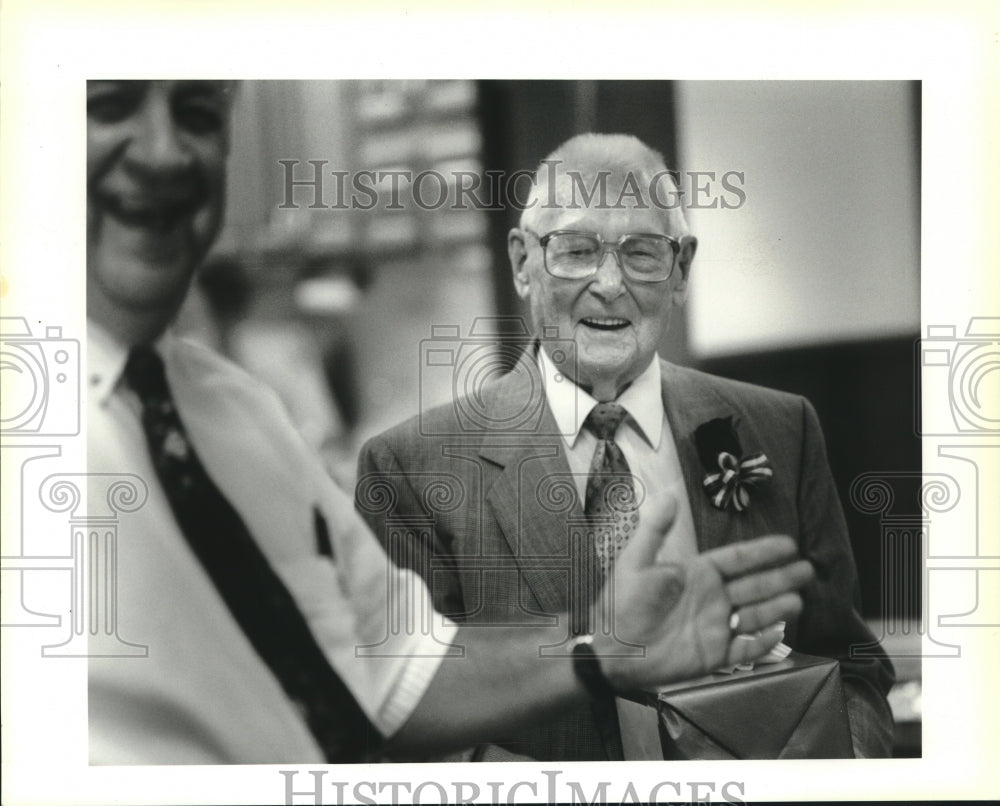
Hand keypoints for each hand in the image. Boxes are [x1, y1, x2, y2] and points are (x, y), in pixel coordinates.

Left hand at [593, 493, 813, 691]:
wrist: (612, 649)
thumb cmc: (621, 603)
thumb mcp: (636, 560)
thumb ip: (656, 529)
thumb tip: (668, 494)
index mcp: (697, 574)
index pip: (737, 559)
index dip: (762, 552)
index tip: (788, 544)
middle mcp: (710, 598)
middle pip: (754, 585)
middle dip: (780, 577)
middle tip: (807, 570)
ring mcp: (714, 626)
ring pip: (755, 615)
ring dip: (776, 608)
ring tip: (798, 600)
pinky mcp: (713, 655)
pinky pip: (745, 649)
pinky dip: (763, 643)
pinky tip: (779, 634)